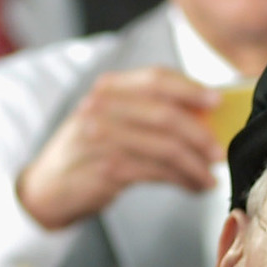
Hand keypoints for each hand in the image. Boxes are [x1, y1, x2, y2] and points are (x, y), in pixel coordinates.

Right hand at [14, 68, 218, 230]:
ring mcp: (101, 138)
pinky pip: (156, 173)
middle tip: (220, 152)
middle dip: (200, 135)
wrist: (47, 188)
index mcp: (108, 89)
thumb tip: (207, 117)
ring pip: (165, 148)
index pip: (155, 78)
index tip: (218, 100)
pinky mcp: (105, 170)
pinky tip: (193, 186)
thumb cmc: (90, 152)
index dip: (190, 88)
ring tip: (209, 177)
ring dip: (195, 165)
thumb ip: (149, 113)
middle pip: (165, 115)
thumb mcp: (112, 122)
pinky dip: (181, 181)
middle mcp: (101, 108)